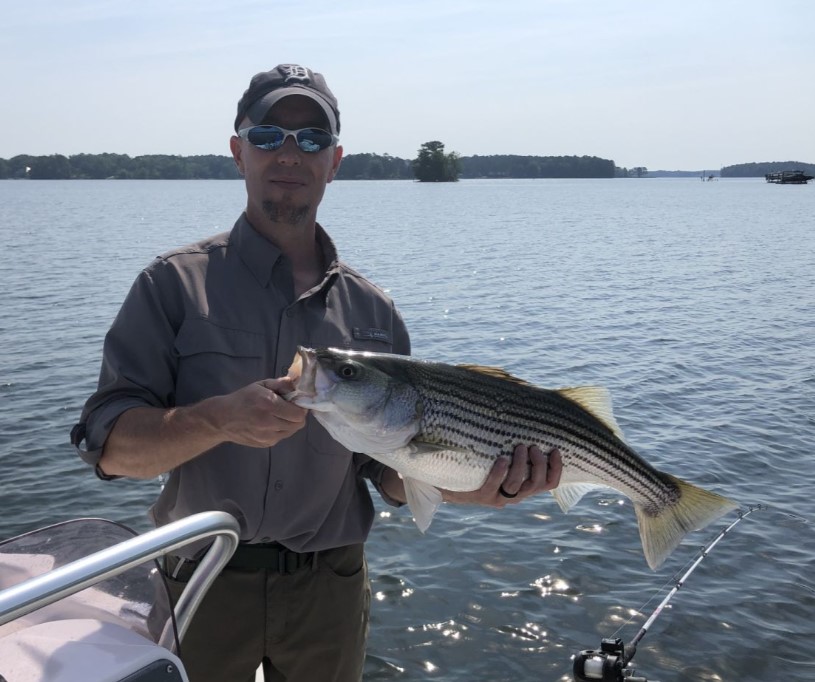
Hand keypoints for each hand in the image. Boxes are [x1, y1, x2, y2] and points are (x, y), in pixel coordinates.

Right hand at [211, 376, 307, 447]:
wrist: (222, 419)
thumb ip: (281, 384)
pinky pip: (282, 437)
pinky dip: (281, 430)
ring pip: (291, 431)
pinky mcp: (265, 444)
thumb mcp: (261, 385)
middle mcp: (269, 422)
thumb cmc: (243, 399)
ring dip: (290, 423)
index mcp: (269, 404)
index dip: (301, 407)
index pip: (299, 413)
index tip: (296, 402)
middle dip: (297, 416)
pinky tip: (271, 423)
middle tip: (290, 409)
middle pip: (298, 424)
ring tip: (280, 416)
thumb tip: (298, 383)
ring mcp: (267, 436)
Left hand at [441, 445, 561, 507]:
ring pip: (516, 485)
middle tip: (533, 447)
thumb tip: (527, 409)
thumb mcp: (501, 455)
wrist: (451, 481)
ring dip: (521, 465)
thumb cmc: (481, 462)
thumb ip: (517, 444)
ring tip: (520, 447)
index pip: (549, 483)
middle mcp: (514, 495)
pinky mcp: (481, 496)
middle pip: (536, 484)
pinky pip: (494, 485)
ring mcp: (498, 497)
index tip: (556, 450)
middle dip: (539, 465)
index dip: (556, 469)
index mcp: (524, 487)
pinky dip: (500, 472)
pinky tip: (502, 459)